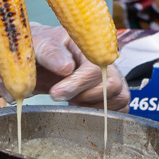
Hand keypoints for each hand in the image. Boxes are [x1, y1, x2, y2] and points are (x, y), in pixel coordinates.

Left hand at [0, 23, 129, 110]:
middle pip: (112, 85)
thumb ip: (50, 53)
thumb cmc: (37, 49)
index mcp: (89, 44)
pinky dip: (104, 114)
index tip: (54, 93)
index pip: (95, 69)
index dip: (76, 85)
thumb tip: (66, 67)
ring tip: (71, 99)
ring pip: (120, 97)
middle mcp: (105, 60)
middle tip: (60, 94)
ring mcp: (111, 76)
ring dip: (94, 105)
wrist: (36, 58)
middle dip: (84, 96)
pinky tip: (82, 108)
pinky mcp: (111, 94)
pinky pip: (122, 108)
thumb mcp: (37, 45)